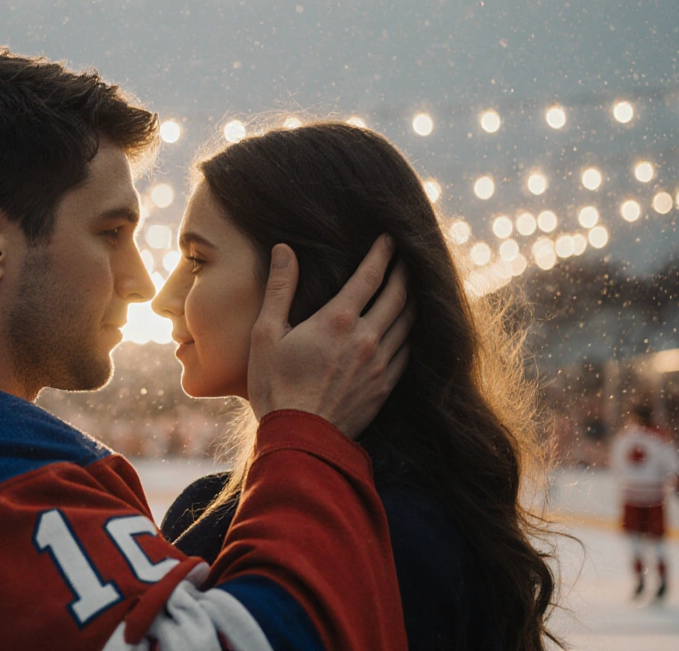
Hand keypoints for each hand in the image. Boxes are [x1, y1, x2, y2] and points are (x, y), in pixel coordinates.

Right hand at [247, 235, 414, 437]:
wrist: (298, 440)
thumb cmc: (275, 387)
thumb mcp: (265, 334)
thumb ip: (279, 289)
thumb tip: (283, 250)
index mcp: (338, 321)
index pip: (371, 276)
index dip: (383, 253)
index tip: (390, 238)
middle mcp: (366, 338)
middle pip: (398, 295)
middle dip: (405, 272)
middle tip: (408, 257)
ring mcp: (380, 364)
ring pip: (408, 323)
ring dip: (412, 300)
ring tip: (413, 287)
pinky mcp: (385, 387)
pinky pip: (407, 352)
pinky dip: (411, 333)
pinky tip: (407, 329)